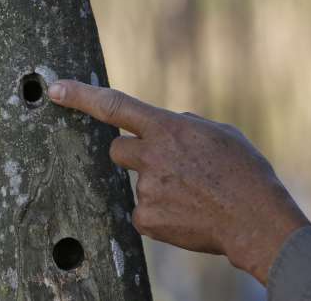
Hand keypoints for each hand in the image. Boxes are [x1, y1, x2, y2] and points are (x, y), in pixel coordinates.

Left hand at [47, 80, 309, 284]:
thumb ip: (184, 126)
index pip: (113, 105)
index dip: (80, 96)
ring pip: (138, 183)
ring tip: (193, 195)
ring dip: (158, 186)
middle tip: (166, 166)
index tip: (53, 89)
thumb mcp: (219, 134)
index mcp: (168, 129)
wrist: (257, 221)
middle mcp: (151, 156)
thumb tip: (167, 125)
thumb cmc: (245, 173)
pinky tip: (187, 215)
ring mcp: (146, 189)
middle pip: (117, 148)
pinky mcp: (146, 220)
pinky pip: (143, 212)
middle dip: (134, 154)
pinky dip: (161, 214)